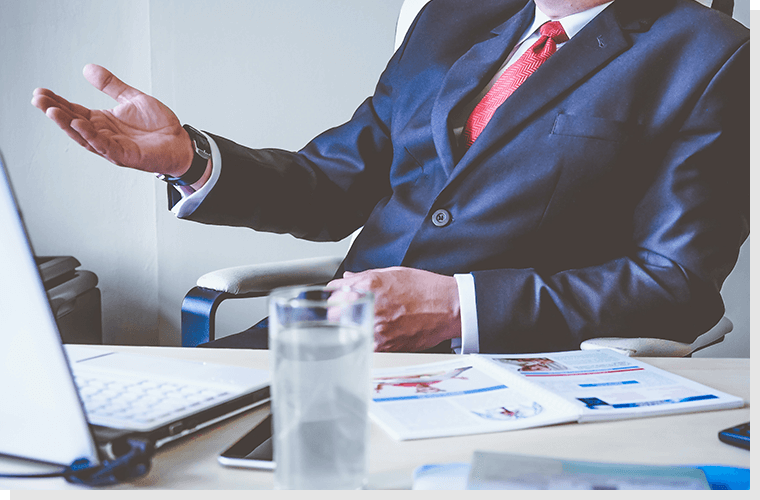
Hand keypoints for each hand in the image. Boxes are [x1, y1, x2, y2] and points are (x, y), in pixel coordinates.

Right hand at [31, 64, 193, 176]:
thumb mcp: (132, 98)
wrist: (181, 142)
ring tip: (51, 111)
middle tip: (38, 99)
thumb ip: (111, 85)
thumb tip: (88, 69)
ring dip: (67, 124)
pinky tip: (80, 124)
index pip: (74, 110)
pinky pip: (104, 145)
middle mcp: (104, 135)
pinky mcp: (125, 155)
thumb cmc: (159, 126)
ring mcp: (113, 146)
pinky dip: (91, 135)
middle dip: (55, 112)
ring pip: (84, 136)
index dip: (58, 102)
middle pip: (74, 123)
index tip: (41, 92)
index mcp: (103, 121)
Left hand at [329, 267, 460, 351]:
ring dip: (349, 328)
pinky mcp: (385, 345)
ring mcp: (377, 328)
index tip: (336, 297)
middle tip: (343, 312)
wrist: (449, 307)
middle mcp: (371, 307)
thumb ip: (365, 276)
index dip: (334, 295)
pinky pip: (363, 345)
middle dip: (336, 312)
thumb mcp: (394, 273)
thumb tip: (348, 279)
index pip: (335, 291)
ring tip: (361, 323)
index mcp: (370, 285)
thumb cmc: (426, 289)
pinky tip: (372, 334)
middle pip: (334, 314)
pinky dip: (364, 340)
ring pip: (346, 332)